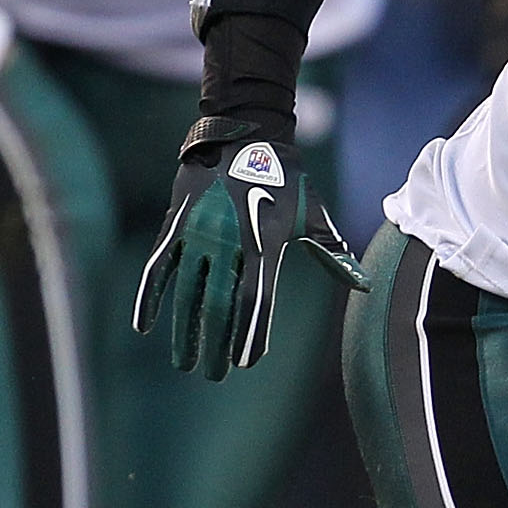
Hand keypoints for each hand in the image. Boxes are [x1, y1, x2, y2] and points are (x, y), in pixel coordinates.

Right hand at [133, 120, 365, 381]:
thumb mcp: (310, 214)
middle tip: (214, 374)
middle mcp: (229, 241)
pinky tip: (144, 326)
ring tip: (185, 362)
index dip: (249, 332)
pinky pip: (158, 267)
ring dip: (184, 330)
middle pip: (219, 303)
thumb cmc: (284, 179)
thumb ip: (332, 253)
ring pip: (187, 292)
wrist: (243, 132)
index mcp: (264, 243)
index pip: (255, 298)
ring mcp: (199, 233)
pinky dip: (150, 297)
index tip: (244, 362)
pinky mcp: (176, 224)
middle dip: (216, 342)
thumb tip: (363, 285)